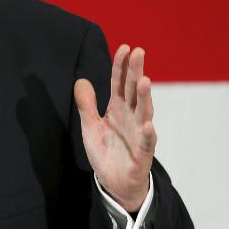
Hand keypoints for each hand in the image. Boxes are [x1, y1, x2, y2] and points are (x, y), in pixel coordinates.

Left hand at [74, 45, 155, 211]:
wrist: (115, 182)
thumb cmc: (105, 151)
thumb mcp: (90, 126)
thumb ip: (86, 104)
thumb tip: (81, 80)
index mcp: (118, 109)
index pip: (119, 83)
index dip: (120, 66)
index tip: (124, 47)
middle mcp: (131, 117)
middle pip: (134, 91)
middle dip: (136, 71)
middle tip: (139, 52)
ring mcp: (139, 134)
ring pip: (143, 112)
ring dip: (145, 96)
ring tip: (144, 80)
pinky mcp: (142, 154)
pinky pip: (146, 143)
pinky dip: (147, 134)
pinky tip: (147, 124)